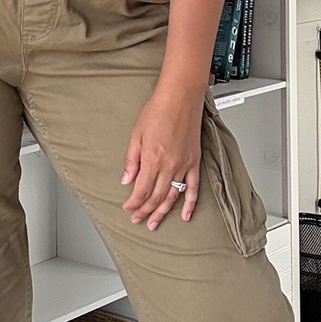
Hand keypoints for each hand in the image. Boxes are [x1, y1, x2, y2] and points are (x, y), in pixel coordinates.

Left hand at [121, 89, 202, 229]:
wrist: (180, 98)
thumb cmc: (157, 111)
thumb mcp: (136, 134)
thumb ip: (131, 160)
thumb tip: (126, 180)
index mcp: (152, 159)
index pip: (141, 190)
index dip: (134, 203)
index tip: (128, 208)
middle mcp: (169, 165)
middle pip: (155, 197)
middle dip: (145, 211)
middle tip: (138, 220)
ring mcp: (184, 165)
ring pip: (172, 196)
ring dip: (162, 212)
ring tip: (154, 223)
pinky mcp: (194, 162)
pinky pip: (194, 188)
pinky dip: (190, 204)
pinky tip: (186, 215)